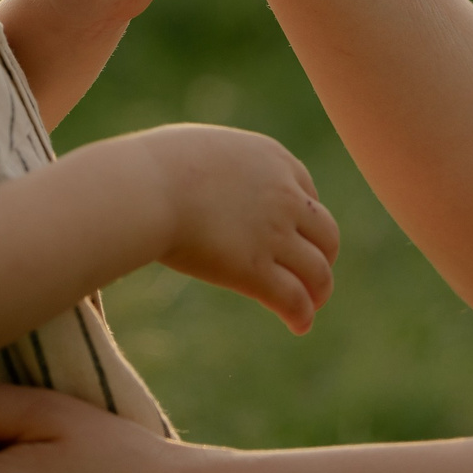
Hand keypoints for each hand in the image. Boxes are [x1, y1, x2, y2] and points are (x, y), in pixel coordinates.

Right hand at [125, 122, 338, 333]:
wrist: (146, 188)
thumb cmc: (154, 165)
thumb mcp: (200, 147)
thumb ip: (216, 163)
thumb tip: (198, 175)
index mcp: (272, 159)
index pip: (309, 192)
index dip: (306, 220)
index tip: (297, 236)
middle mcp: (284, 195)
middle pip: (325, 232)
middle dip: (323, 255)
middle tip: (313, 274)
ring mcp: (274, 234)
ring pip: (318, 270)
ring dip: (319, 291)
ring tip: (311, 305)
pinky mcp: (256, 270)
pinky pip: (293, 298)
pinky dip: (301, 314)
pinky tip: (298, 325)